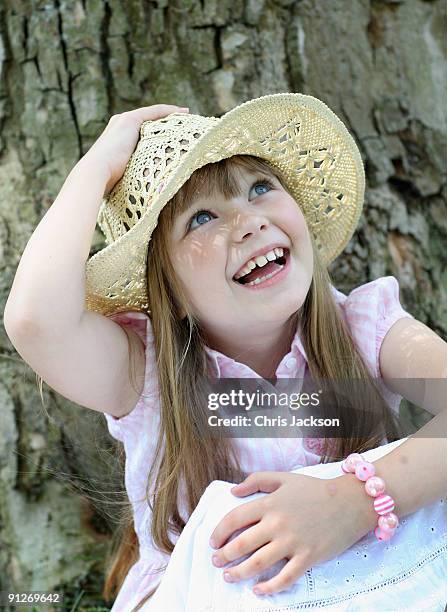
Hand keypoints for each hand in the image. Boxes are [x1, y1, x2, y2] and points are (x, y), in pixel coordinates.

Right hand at [82, 104, 188, 194]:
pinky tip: (183, 112)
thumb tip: (146, 193)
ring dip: (171, 115)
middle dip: (166, 122)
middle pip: (148, 121)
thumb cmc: (107, 184)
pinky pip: (155, 112)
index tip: (172, 134)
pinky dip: (169, 111)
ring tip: (187, 117)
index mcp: (116, 139)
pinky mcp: (130, 120)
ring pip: (152, 115)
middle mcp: (119, 126)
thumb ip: (133, 178)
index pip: (140, 132)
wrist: (95, 174)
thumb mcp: (123, 178)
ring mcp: (124, 121)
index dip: (157, 131)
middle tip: (184, 124)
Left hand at [209, 471, 375, 595]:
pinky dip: (269, 587)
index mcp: (270, 503)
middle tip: (216, 561)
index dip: (219, 531)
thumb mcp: (284, 478)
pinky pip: (285, 578)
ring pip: (258, 563)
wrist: (348, 502)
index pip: (235, 518)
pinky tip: (258, 590)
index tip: (213, 540)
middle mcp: (277, 523)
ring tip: (229, 576)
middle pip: (242, 544)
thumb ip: (257, 480)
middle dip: (224, 555)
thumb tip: (233, 491)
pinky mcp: (308, 557)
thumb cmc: (314, 489)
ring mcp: (292, 542)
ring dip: (239, 572)